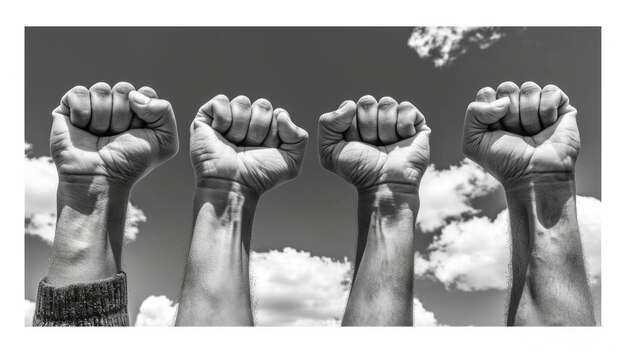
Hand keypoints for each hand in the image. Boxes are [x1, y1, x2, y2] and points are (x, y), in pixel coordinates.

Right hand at [50, 82, 178, 186]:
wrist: (100, 178)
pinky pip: (79, 92)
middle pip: (124, 89)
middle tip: (117, 136)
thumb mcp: (164, 142)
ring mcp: (92, 107)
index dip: (144, 114)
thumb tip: (134, 95)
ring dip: (103, 117)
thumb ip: (164, 111)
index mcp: (138, 112)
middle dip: (123, 115)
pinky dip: (83, 113)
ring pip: (101, 89)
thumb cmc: (131, 163)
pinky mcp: (68, 109)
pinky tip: (83, 129)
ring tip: (100, 136)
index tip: (138, 133)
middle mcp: (115, 107)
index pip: (145, 93)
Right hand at [190, 95, 308, 194]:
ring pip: (243, 102)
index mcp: (266, 129)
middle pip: (263, 105)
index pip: (278, 113)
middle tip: (249, 147)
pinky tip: (220, 135)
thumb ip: (299, 137)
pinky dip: (223, 120)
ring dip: (241, 127)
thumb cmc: (259, 176)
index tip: (266, 150)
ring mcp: (228, 118)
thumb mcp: (290, 162)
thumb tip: (281, 114)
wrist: (232, 184)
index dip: (274, 133)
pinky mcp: (206, 117)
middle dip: (259, 129)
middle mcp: (247, 121)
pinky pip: (221, 101)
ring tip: (234, 144)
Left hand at [318, 96, 430, 189]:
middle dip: (367, 126)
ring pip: (387, 103)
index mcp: (356, 122)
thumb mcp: (329, 151)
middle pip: (367, 102)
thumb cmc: (358, 170)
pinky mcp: (417, 124)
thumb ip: (327, 123)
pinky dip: (403, 125)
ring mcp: (396, 120)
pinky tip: (402, 139)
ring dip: (384, 129)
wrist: (384, 184)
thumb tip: (351, 104)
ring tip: (386, 145)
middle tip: (372, 145)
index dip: (351, 127)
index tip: (355, 145)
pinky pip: (407, 107)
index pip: (351, 106)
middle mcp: (376, 119)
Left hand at [462, 82, 578, 186]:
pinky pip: (550, 91)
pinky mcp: (560, 105)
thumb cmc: (504, 161)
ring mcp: (536, 104)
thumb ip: (473, 113)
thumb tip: (504, 101)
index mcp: (493, 112)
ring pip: (529, 88)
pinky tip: (548, 126)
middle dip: (510, 115)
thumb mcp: (473, 142)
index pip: (486, 93)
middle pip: (507, 88)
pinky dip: (547, 111)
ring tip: (532, 134)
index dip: (490, 112)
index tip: (496, 132)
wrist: (534, 175)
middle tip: (515, 134)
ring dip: (529, 116)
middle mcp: (514, 105)